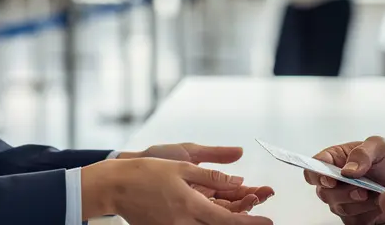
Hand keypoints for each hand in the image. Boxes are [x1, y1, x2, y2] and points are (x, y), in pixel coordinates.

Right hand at [83, 158, 273, 224]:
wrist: (116, 186)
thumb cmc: (147, 172)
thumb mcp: (182, 166)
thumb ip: (212, 175)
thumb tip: (238, 180)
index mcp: (190, 205)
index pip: (227, 219)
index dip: (250, 222)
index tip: (268, 221)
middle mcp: (184, 222)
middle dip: (241, 220)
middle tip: (258, 209)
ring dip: (224, 219)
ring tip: (243, 204)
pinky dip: (207, 219)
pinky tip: (215, 210)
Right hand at [305, 137, 384, 224]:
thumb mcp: (379, 146)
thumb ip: (362, 153)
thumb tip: (347, 170)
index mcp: (334, 159)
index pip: (312, 168)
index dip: (317, 175)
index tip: (331, 179)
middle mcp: (334, 181)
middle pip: (323, 193)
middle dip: (343, 193)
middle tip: (363, 190)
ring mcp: (343, 199)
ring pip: (338, 208)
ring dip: (358, 204)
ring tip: (375, 195)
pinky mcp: (354, 216)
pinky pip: (352, 221)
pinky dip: (366, 215)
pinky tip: (377, 204)